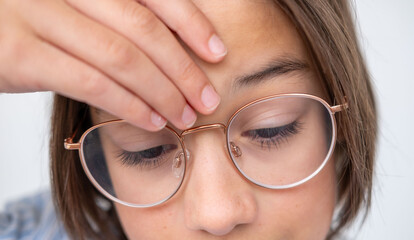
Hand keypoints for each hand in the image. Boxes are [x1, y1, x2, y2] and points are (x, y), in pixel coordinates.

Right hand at [0, 0, 225, 130]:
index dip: (191, 22)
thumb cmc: (31, 23)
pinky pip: (92, 82)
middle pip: (142, 29)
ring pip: (121, 57)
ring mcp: (36, 14)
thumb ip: (114, 19)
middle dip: (183, 68)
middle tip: (207, 98)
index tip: (217, 52)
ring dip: (162, 92)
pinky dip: (129, 105)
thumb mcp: (75, 10)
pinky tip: (152, 120)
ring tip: (185, 115)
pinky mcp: (18, 54)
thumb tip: (169, 52)